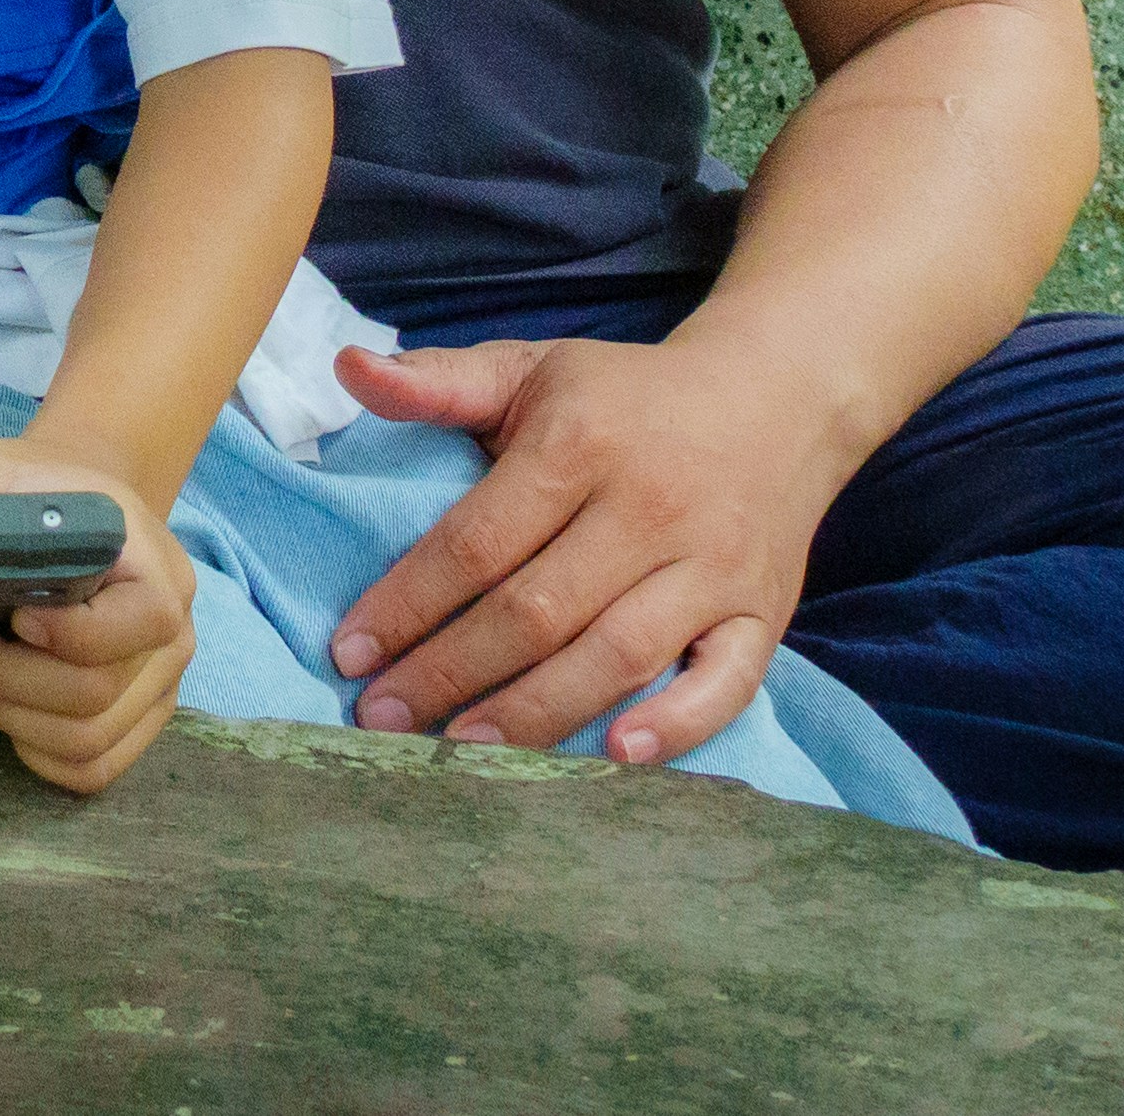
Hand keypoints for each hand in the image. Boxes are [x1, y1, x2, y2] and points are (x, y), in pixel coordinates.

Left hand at [0, 439, 190, 793]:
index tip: (9, 615)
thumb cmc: (24, 491)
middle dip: (9, 681)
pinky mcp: (139, 719)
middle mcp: (174, 629)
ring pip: (91, 742)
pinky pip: (93, 769)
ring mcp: (161, 682)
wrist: (72, 509)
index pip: (144, 620)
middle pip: (97, 695)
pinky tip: (4, 706)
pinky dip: (39, 753)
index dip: (68, 634)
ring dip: (14, 719)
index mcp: (152, 561)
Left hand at [327, 334, 853, 765]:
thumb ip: (440, 381)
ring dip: (534, 713)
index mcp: (580, 444)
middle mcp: (649, 507)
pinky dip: (676, 724)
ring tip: (458, 753)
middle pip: (536, 612)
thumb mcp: (532, 368)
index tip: (349, 652)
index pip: (476, 541)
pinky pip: (724, 682)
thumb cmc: (626, 398)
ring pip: (615, 655)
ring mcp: (712, 566)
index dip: (408, 603)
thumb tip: (347, 369)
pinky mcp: (760, 613)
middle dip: (450, 672)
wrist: (776, 399)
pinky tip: (615, 755)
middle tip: (381, 718)